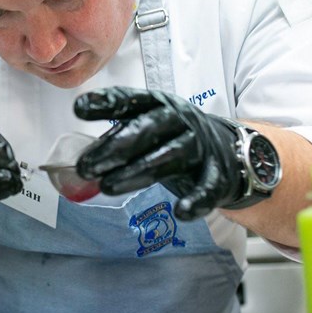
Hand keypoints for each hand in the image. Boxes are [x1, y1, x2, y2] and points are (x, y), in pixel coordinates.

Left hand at [74, 87, 243, 219]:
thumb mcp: (148, 128)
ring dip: (137, 173)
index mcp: (159, 106)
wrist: (233, 150)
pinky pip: (207, 187)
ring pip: (168, 157)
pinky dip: (196, 200)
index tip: (78, 108)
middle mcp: (180, 121)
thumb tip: (83, 157)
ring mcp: (200, 146)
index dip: (106, 103)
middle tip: (85, 166)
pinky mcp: (218, 173)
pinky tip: (180, 212)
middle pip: (146, 130)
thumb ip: (118, 137)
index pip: (131, 101)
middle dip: (113, 148)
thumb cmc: (176, 138)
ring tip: (108, 187)